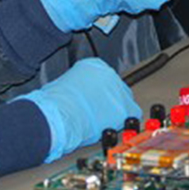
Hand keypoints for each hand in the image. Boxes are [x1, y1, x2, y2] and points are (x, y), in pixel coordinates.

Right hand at [21, 58, 141, 162]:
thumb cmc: (56, 102)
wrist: (58, 115)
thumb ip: (78, 84)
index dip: (100, 91)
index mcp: (94, 65)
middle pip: (117, 87)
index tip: (96, 98)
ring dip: (116, 109)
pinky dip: (123, 119)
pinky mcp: (124, 107)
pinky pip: (132, 113)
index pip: (104, 76)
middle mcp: (109, 73)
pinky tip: (112, 124)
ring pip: (125, 99)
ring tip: (101, 119)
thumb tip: (78, 92)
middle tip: (99, 110)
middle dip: (110, 99)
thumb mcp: (64, 83)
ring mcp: (118, 89)